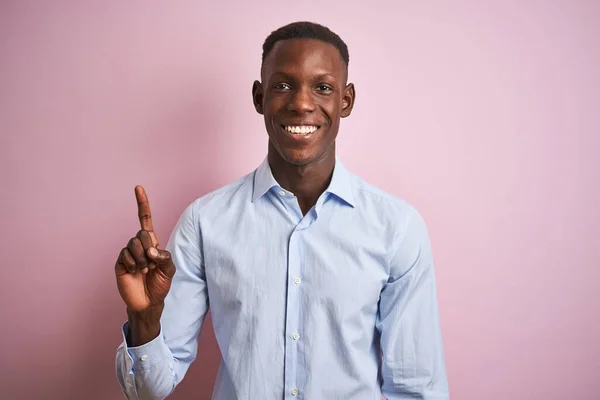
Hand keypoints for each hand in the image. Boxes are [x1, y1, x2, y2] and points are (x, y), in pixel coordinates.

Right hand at [115, 186, 175, 313]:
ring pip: (134, 243)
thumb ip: (165, 257)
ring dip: (142, 259)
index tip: (138, 188)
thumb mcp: (170, 270)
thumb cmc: (160, 284)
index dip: (142, 204)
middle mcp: (139, 245)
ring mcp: (128, 253)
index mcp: (152, 243)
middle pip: (142, 233)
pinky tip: (134, 272)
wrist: (148, 302)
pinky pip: (125, 255)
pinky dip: (133, 264)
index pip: (145, 219)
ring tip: (144, 271)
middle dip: (150, 249)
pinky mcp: (120, 262)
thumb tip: (150, 250)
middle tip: (151, 265)